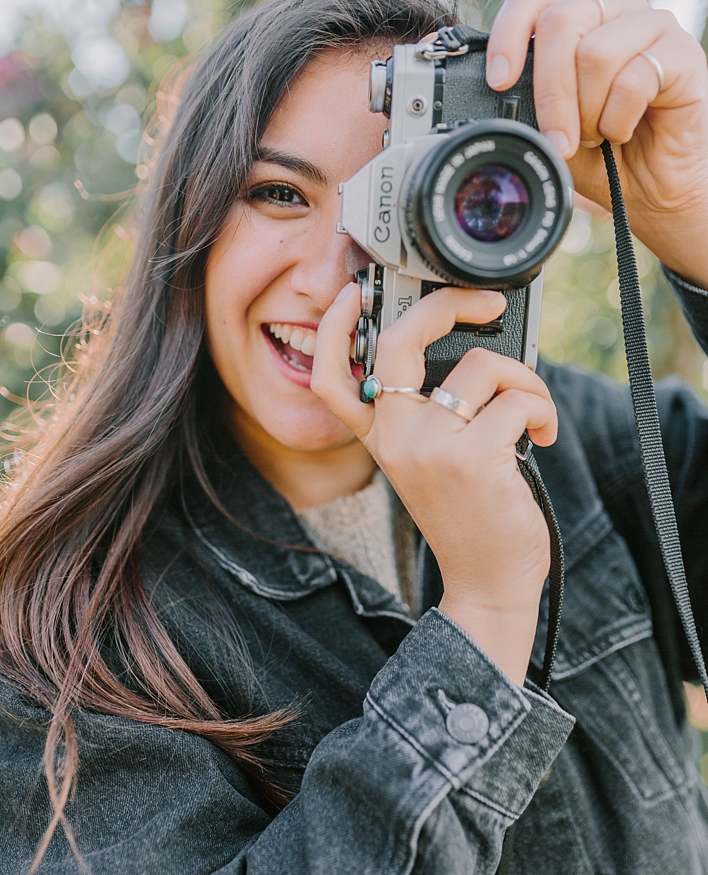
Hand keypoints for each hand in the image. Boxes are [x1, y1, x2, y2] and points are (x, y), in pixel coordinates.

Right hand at [313, 284, 558, 683]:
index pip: (331, 377)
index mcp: (378, 438)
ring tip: (533, 414)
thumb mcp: (429, 462)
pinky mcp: (472, 457)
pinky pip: (519, 400)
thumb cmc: (469, 516)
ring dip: (527, 382)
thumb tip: (470, 349)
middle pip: (398, 343)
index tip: (351, 294)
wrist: (486, 580)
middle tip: (486, 304)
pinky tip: (541, 438)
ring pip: (484, 367)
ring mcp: (428, 447)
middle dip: (446, 305)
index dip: (334, 329)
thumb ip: (429, 411)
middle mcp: (393, 438)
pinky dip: (543, 412)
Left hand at [486, 0, 707, 284]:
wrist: (645, 189)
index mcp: (574, 20)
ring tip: (594, 134)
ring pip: (594, 53)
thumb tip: (483, 89)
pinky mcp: (683, 52)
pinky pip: (635, 78)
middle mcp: (612, 12)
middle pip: (559, 24)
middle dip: (548, 94)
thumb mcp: (542, 128)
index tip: (497, 82)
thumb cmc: (594, 154)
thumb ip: (517, 101)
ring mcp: (651, 26)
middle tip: (556, 139)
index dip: (508, 33)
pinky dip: (617, 120)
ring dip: (586, 111)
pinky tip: (622, 132)